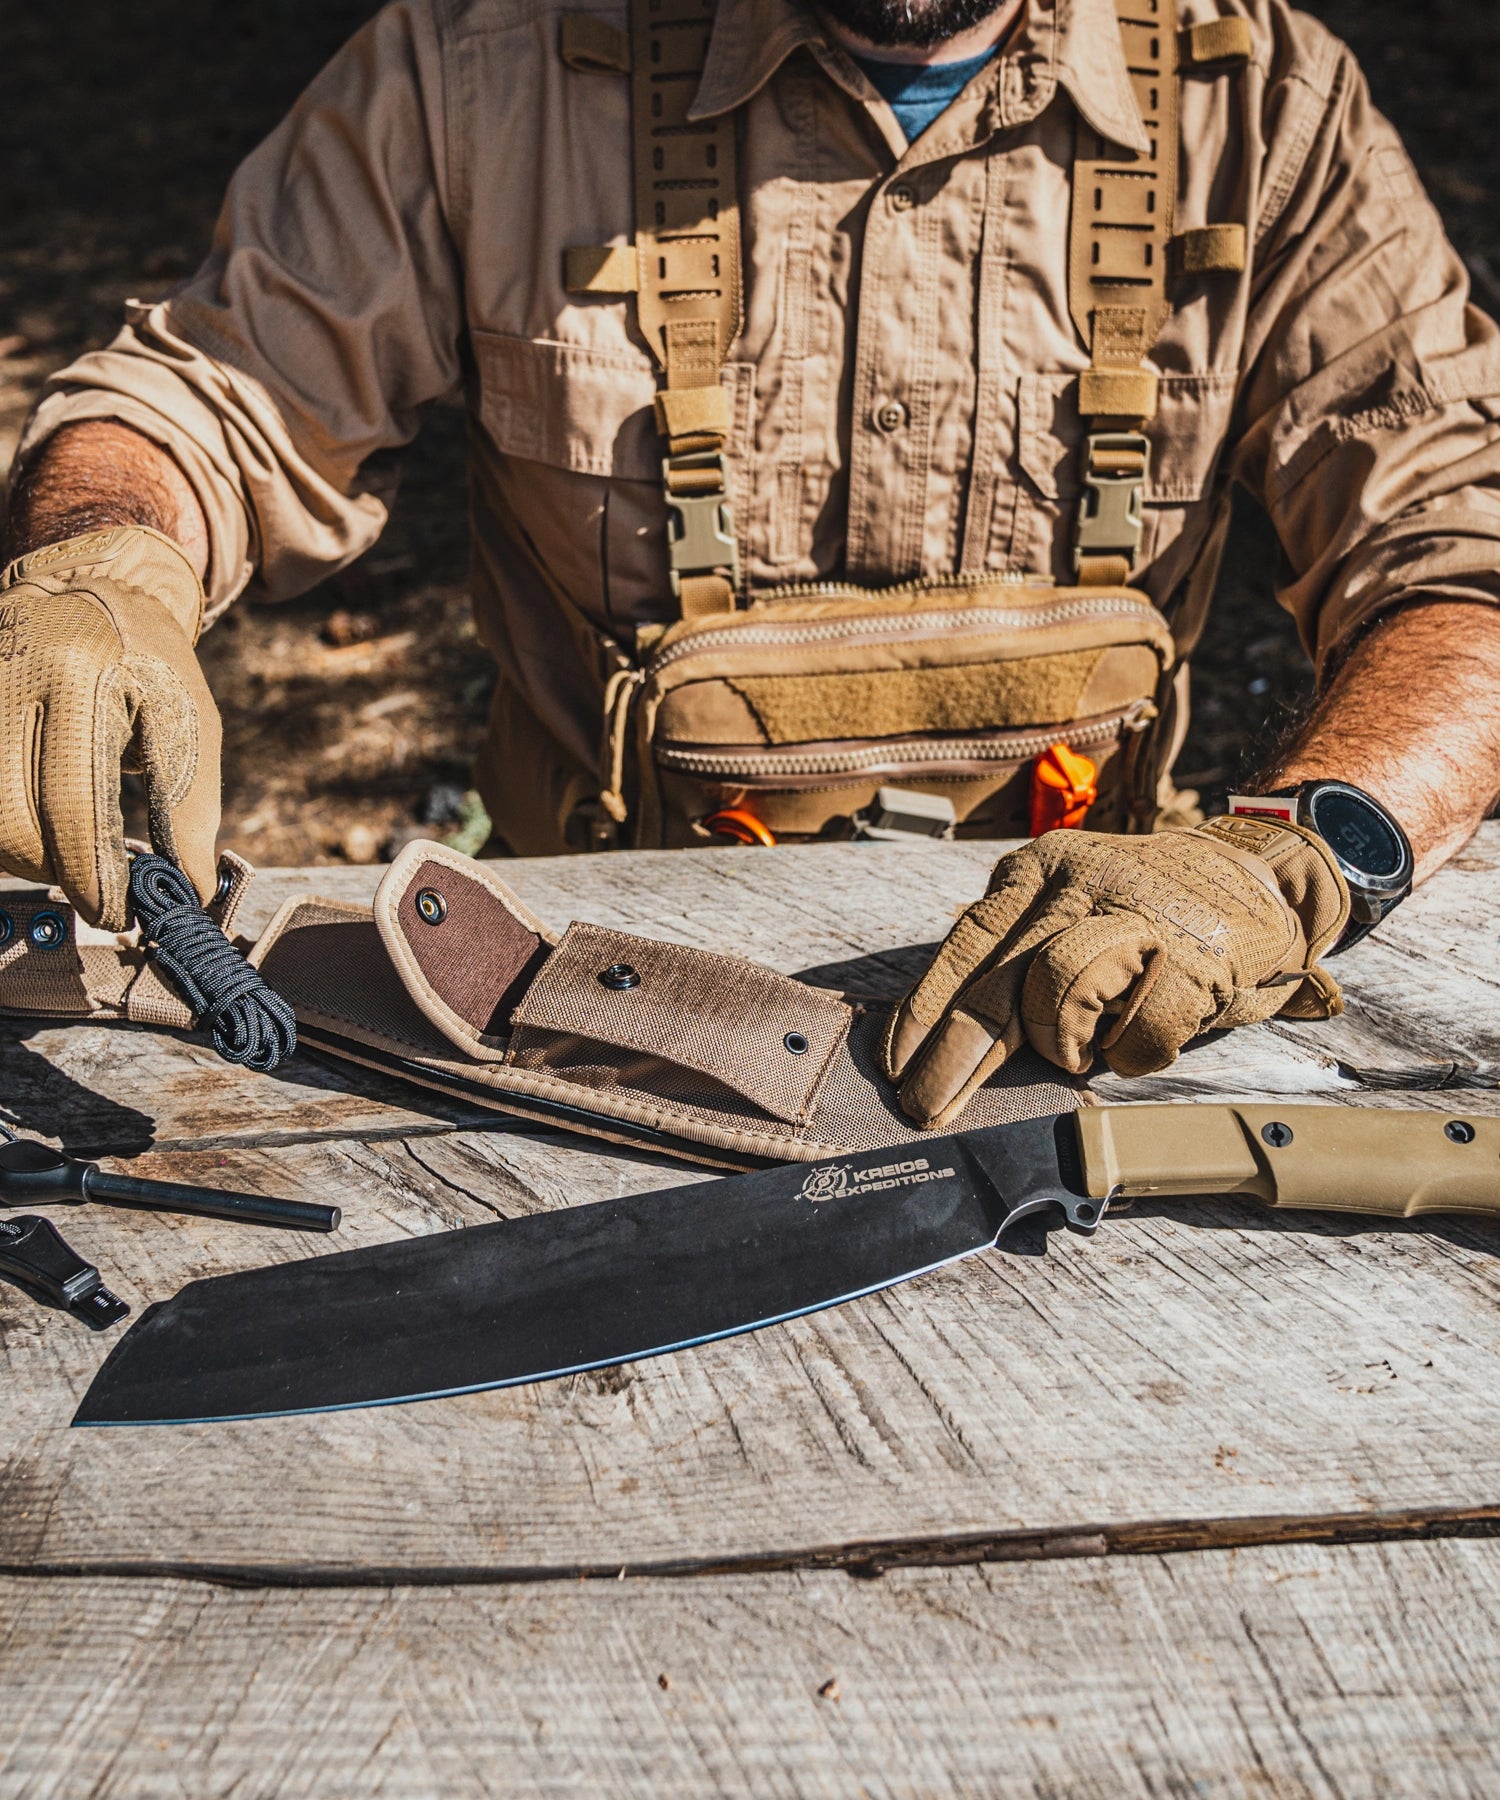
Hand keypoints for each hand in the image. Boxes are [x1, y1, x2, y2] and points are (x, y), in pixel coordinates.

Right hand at [0, 527, 220, 929]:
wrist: (92, 584)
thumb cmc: (150, 661)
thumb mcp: (188, 723)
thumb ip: (189, 810)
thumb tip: (189, 892)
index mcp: (78, 677)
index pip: (72, 803)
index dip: (92, 873)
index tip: (115, 909)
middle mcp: (9, 678)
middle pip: (9, 820)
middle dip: (50, 870)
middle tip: (90, 886)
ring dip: (20, 853)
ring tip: (65, 855)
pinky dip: (3, 825)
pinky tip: (34, 826)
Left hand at [883, 816, 1349, 1128]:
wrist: (1262, 874)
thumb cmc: (1152, 913)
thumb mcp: (1069, 913)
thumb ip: (1016, 957)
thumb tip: (942, 1035)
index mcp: (1034, 871)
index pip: (963, 944)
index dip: (925, 1007)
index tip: (895, 1061)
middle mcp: (1074, 880)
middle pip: (997, 977)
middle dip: (957, 1054)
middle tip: (927, 1106)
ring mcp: (1134, 909)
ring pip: (1057, 988)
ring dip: (1059, 1043)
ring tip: (1074, 1056)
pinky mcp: (1192, 950)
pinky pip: (1137, 1026)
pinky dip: (1131, 1052)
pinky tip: (1133, 1044)